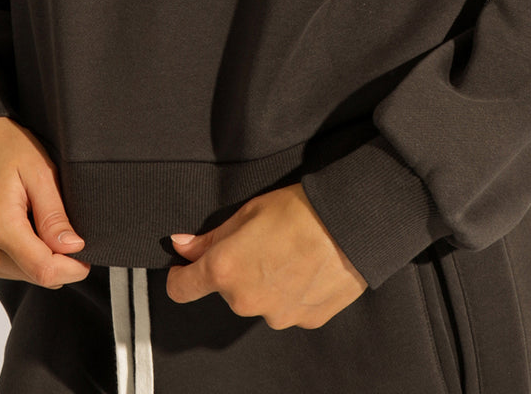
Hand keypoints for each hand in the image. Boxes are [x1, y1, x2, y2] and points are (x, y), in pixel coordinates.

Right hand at [0, 116, 89, 288]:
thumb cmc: (4, 148)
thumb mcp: (39, 171)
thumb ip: (54, 215)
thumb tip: (73, 248)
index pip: (43, 270)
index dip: (72, 268)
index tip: (88, 254)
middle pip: (35, 275)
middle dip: (59, 258)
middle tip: (63, 223)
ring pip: (26, 274)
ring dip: (42, 254)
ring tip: (38, 216)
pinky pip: (13, 267)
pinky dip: (28, 252)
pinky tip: (27, 223)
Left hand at [165, 182, 367, 328]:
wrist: (350, 225)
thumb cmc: (297, 211)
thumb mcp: (246, 213)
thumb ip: (209, 237)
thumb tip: (181, 246)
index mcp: (224, 271)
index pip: (181, 289)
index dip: (180, 276)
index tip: (184, 267)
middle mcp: (245, 302)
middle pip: (227, 290)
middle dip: (236, 270)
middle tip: (261, 241)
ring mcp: (276, 316)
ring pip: (259, 300)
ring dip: (265, 283)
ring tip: (290, 252)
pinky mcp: (304, 320)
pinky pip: (287, 307)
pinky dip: (291, 291)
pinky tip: (308, 267)